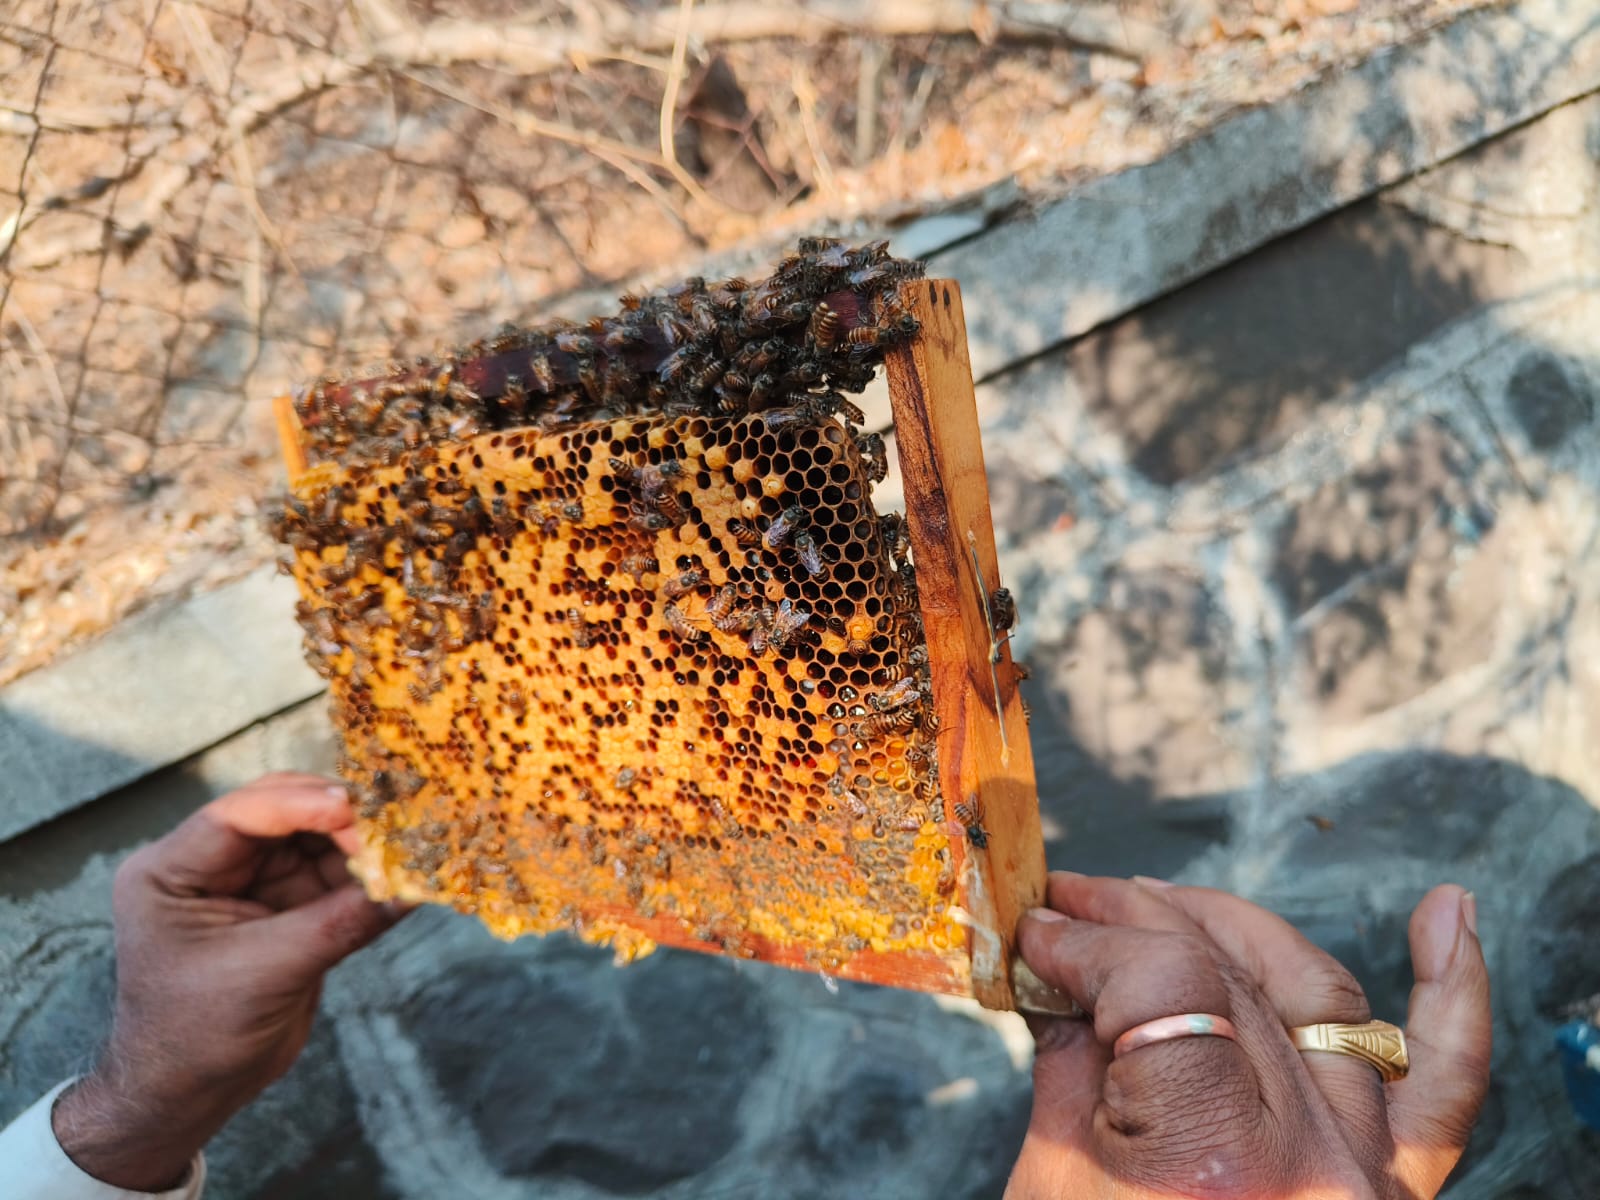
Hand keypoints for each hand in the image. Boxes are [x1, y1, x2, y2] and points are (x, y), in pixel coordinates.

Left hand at [53, 773, 410, 1191]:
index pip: (242, 814)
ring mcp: (249, 885)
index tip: (357, 810)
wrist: (189, 1095)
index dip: (303, 804)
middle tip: (393, 828)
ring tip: (408, 851)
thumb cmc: (197, 1035)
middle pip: (284, 815)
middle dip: (340, 819)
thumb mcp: (266, 972)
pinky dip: (367, 878)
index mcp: (171, 870)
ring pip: (316, 841)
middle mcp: (209, 865)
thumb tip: (411, 886)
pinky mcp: (284, 909)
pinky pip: (332, 878)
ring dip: (362, 846)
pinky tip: (402, 879)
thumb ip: (339, 923)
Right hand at [1006, 872, 1490, 1199]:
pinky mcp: (1392, 1196)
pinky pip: (1443, 1087)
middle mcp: (1316, 1165)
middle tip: (1071, 906)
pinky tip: (1448, 918)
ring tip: (1163, 897)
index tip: (1038, 934)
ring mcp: (1368, 1180)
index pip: (1164, 980)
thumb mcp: (1055, 1180)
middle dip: (1134, 923)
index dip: (1089, 940)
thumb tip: (1064, 965)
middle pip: (1232, 977)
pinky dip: (1452, 997)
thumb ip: (1074, 1055)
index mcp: (1217, 1163)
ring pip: (1325, 997)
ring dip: (1240, 929)